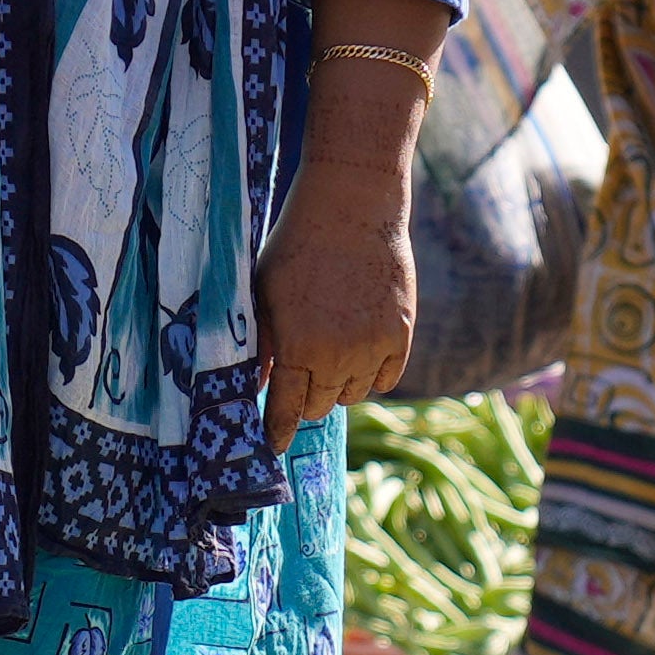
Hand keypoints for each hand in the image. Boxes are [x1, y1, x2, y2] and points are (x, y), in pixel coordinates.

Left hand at [257, 170, 417, 429]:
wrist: (351, 208)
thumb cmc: (296, 246)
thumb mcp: (263, 294)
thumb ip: (259, 345)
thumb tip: (253, 387)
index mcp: (297, 347)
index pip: (287, 409)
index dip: (279, 431)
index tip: (276, 446)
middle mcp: (337, 356)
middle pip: (319, 405)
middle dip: (305, 396)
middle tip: (300, 372)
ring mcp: (373, 347)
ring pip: (353, 395)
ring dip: (339, 384)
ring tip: (330, 351)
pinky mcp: (401, 334)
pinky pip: (386, 379)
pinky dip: (372, 374)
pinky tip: (359, 351)